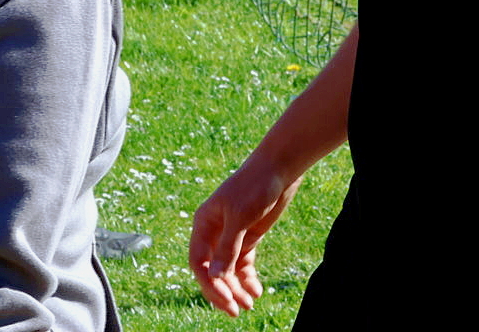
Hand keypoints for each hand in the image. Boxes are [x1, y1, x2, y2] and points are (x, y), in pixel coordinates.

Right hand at [188, 160, 301, 316]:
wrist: (279, 167)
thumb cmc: (255, 185)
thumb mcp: (240, 217)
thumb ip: (227, 247)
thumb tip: (214, 276)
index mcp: (204, 223)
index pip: (198, 262)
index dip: (208, 284)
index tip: (225, 300)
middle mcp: (214, 232)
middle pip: (212, 270)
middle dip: (223, 291)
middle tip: (237, 310)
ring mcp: (231, 235)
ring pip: (228, 270)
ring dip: (236, 288)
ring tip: (249, 304)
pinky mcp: (248, 236)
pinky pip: (243, 263)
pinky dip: (248, 278)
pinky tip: (256, 290)